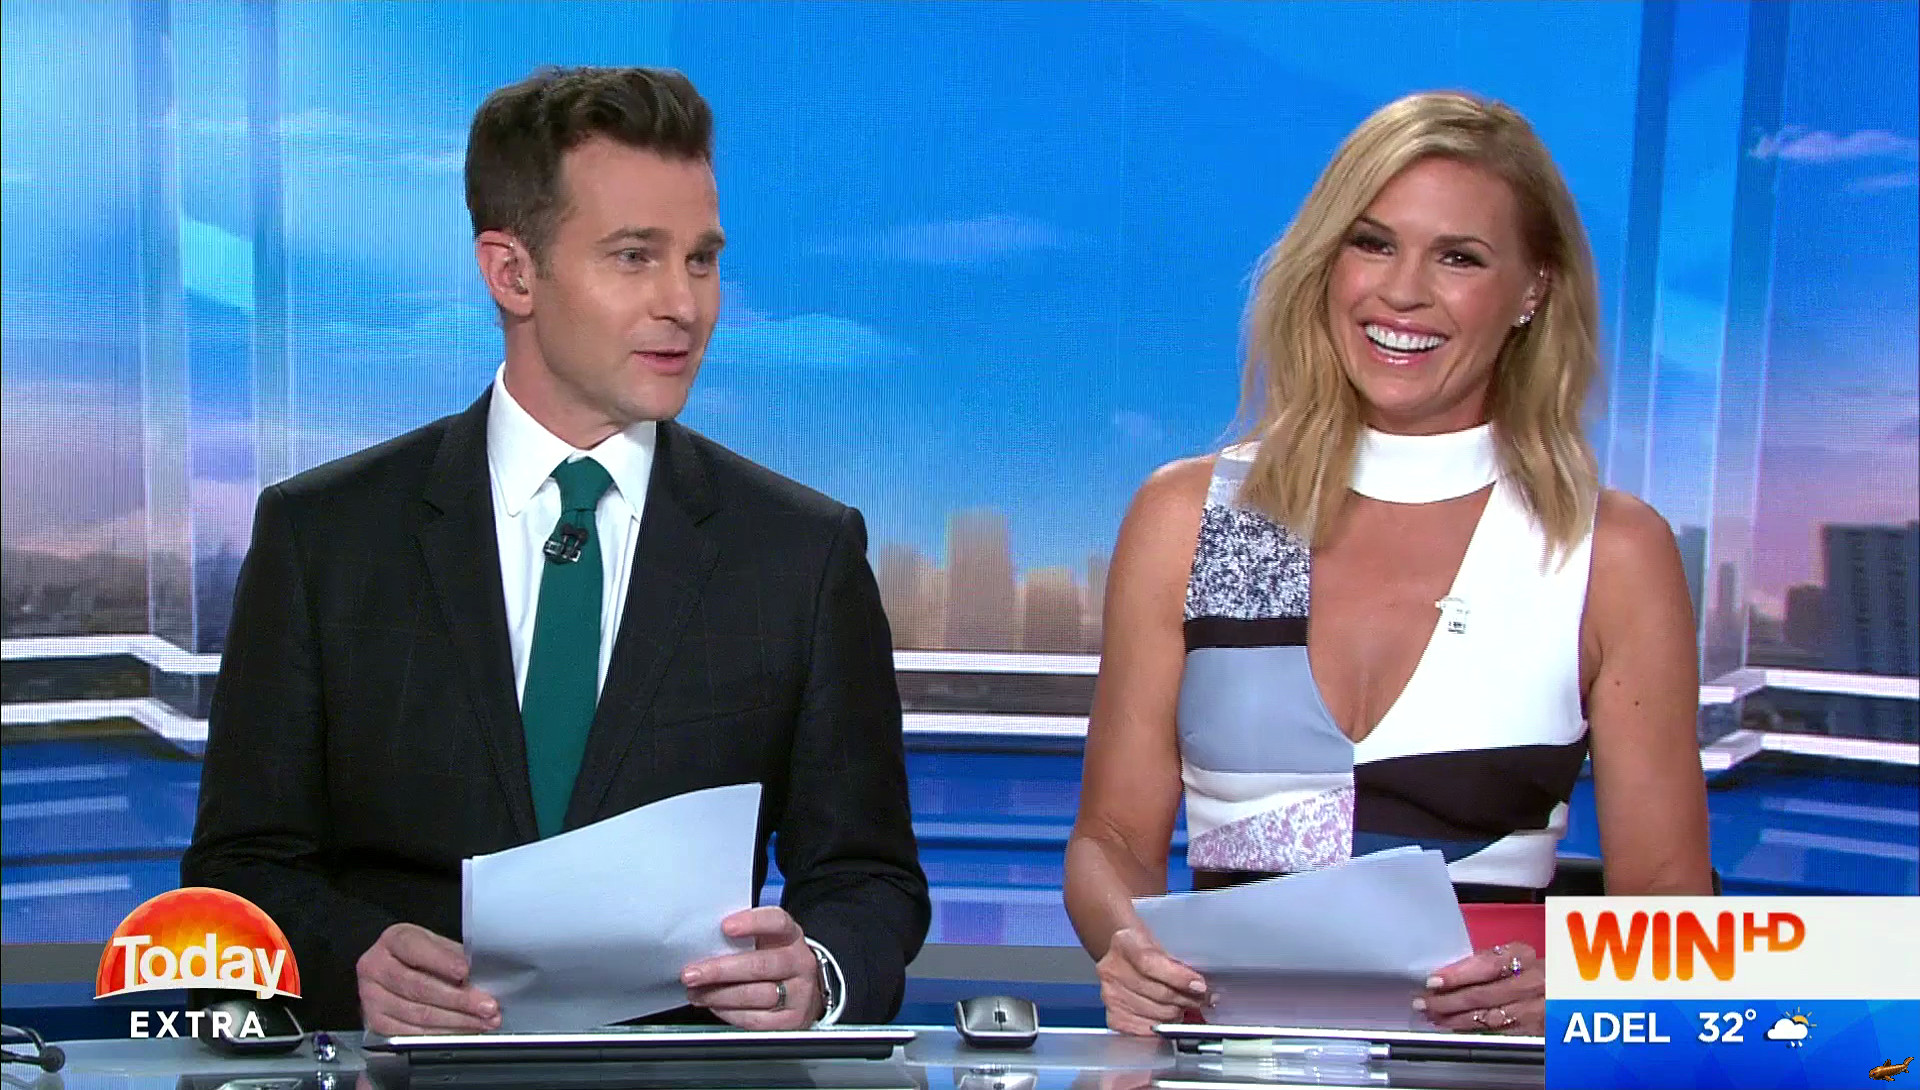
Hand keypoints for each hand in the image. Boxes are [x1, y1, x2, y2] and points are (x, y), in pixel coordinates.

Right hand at [357, 922, 499, 1035]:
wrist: (391, 971)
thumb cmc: (418, 956)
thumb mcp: (437, 946)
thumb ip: (455, 957)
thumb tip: (482, 977)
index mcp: (393, 940)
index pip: (416, 949)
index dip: (442, 962)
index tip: (465, 972)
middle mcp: (375, 968)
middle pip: (419, 987)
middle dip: (459, 999)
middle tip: (486, 1005)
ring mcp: (372, 997)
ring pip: (418, 1014)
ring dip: (456, 1021)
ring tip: (482, 1021)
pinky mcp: (375, 1023)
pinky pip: (411, 1034)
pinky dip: (441, 1034)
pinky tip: (461, 1031)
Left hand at [681, 907, 822, 1029]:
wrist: (804, 993)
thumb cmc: (775, 961)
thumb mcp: (767, 942)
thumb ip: (743, 938)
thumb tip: (703, 941)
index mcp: (791, 936)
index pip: (776, 922)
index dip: (752, 923)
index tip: (725, 927)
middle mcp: (799, 963)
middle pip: (760, 965)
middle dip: (720, 970)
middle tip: (692, 973)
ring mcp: (799, 992)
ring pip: (756, 994)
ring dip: (719, 995)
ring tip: (697, 992)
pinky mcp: (792, 1019)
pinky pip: (756, 1019)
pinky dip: (730, 1013)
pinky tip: (715, 1006)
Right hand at [1096, 926, 1208, 1035]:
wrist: (1122, 958)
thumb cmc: (1145, 950)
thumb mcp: (1160, 943)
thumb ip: (1178, 963)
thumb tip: (1201, 988)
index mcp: (1124, 943)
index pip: (1151, 964)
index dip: (1179, 978)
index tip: (1200, 986)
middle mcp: (1112, 970)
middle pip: (1158, 993)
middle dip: (1186, 999)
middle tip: (1200, 999)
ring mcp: (1110, 995)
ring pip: (1156, 1014)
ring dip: (1176, 1013)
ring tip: (1182, 1006)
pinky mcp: (1113, 1017)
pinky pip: (1146, 1030)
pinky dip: (1163, 1026)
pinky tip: (1167, 1017)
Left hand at [1418, 942, 1542, 1034]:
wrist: (1567, 989)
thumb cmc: (1530, 968)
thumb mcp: (1512, 956)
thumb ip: (1485, 963)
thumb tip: (1447, 975)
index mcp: (1524, 956)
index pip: (1486, 965)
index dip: (1457, 975)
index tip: (1433, 981)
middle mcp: (1534, 982)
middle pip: (1484, 994)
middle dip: (1449, 1001)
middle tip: (1424, 1003)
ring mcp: (1538, 1008)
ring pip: (1491, 1017)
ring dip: (1457, 1019)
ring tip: (1435, 1017)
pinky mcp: (1538, 1030)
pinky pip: (1502, 1032)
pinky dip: (1476, 1031)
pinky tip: (1458, 1029)